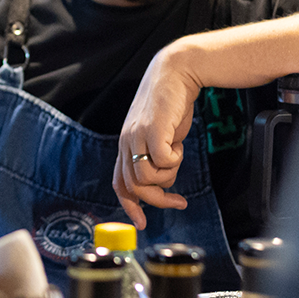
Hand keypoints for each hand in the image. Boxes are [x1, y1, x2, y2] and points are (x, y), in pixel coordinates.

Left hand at [113, 46, 200, 226]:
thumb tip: (163, 182)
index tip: (141, 223)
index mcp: (125, 145)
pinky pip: (163, 161)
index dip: (128, 205)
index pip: (119, 182)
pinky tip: (179, 146)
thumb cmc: (170, 106)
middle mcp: (126, 142)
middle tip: (179, 202)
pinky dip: (175, 161)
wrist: (175, 74)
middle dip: (158, 200)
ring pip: (147, 178)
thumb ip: (155, 156)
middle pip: (134, 187)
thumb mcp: (159, 135)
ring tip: (177, 158)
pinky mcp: (152, 130)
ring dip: (168, 176)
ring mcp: (136, 136)